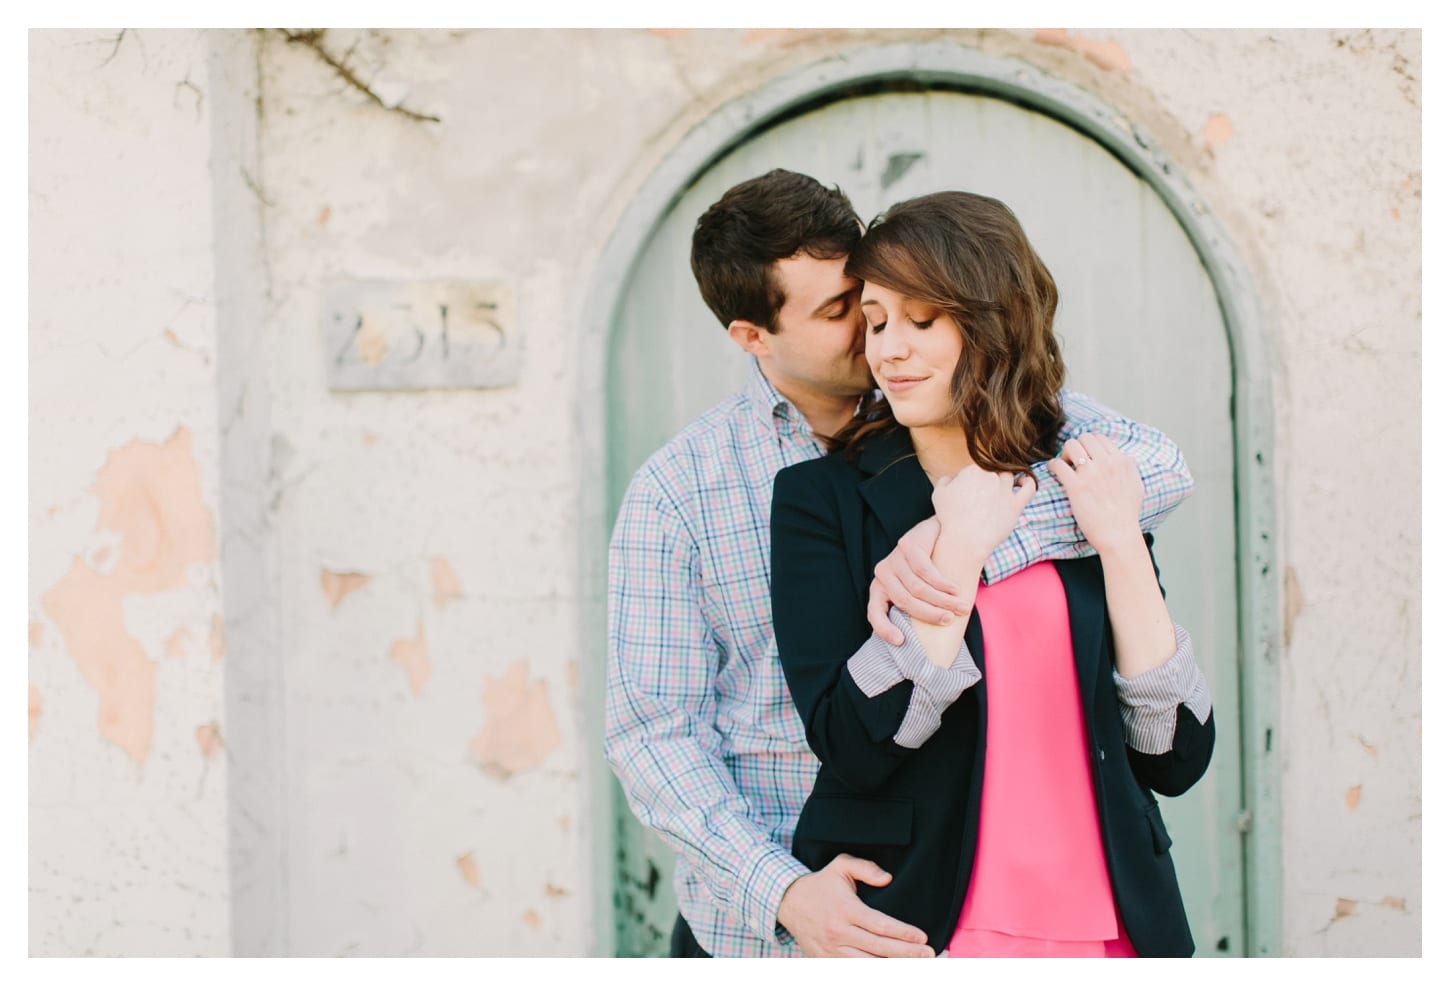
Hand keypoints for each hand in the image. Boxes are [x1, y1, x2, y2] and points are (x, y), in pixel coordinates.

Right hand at [777, 854, 934, 957]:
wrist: (788, 902)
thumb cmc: (821, 884)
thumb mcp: (841, 865)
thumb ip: (866, 868)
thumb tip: (888, 878)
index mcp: (845, 909)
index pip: (880, 925)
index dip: (904, 933)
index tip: (922, 937)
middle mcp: (838, 932)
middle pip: (879, 948)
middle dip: (907, 953)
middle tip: (928, 955)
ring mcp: (831, 950)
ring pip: (867, 964)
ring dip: (893, 966)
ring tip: (914, 966)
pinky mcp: (825, 961)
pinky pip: (852, 971)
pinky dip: (871, 972)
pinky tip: (888, 970)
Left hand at [867, 518, 970, 642]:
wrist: (940, 534)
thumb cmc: (931, 570)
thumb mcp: (918, 592)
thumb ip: (917, 609)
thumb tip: (927, 644)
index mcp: (880, 589)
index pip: (874, 613)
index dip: (884, 629)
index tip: (901, 641)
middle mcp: (882, 573)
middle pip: (905, 601)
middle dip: (930, 614)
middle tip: (951, 620)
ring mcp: (893, 557)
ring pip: (917, 588)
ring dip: (942, 600)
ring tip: (961, 606)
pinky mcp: (907, 545)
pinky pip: (925, 571)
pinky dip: (942, 583)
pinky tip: (955, 589)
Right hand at [929, 463, 1036, 570]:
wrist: (964, 539)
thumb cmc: (949, 518)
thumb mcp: (938, 494)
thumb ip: (946, 480)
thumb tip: (953, 478)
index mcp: (972, 470)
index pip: (976, 468)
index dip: (973, 480)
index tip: (970, 491)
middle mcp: (990, 476)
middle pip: (992, 471)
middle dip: (988, 481)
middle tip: (983, 496)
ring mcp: (1005, 489)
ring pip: (1009, 477)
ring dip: (1005, 481)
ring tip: (1000, 491)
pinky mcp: (1016, 504)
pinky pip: (1029, 487)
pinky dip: (1028, 482)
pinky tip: (1023, 483)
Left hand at [1046, 433, 1144, 553]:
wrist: (1118, 535)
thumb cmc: (1127, 514)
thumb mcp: (1136, 486)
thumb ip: (1131, 469)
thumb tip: (1128, 457)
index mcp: (1122, 461)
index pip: (1100, 438)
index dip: (1089, 445)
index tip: (1084, 456)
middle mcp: (1107, 464)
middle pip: (1084, 438)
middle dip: (1076, 447)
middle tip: (1072, 461)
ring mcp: (1091, 474)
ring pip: (1070, 445)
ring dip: (1064, 454)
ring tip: (1064, 467)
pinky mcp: (1076, 487)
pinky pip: (1058, 465)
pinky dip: (1053, 466)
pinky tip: (1054, 472)